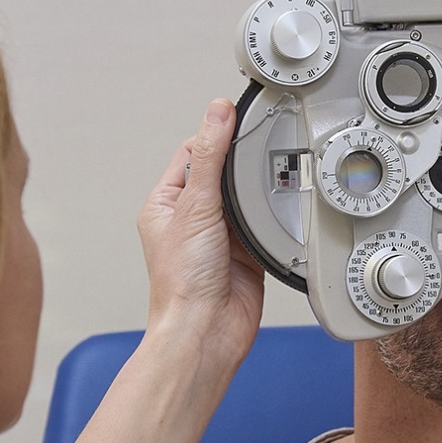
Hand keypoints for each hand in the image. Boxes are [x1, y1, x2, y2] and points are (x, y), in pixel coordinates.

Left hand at [138, 98, 264, 368]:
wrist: (207, 330)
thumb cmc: (183, 282)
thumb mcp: (195, 206)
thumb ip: (210, 157)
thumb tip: (217, 112)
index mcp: (166, 204)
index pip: (191, 153)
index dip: (214, 135)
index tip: (236, 118)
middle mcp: (191, 219)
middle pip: (222, 173)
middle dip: (240, 164)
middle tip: (260, 147)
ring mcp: (220, 236)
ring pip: (244, 198)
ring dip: (256, 192)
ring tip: (268, 182)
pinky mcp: (246, 252)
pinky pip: (262, 224)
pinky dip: (270, 217)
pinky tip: (276, 211)